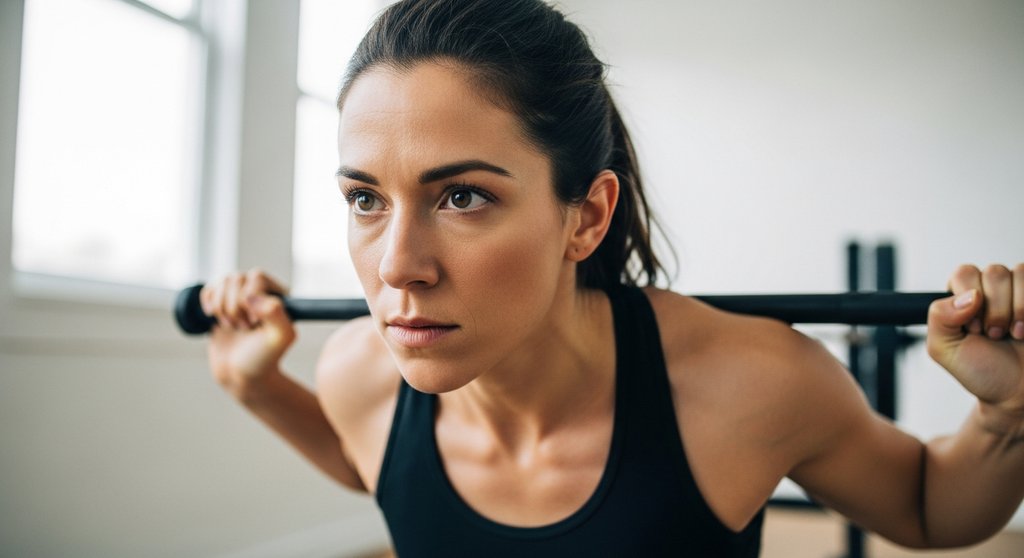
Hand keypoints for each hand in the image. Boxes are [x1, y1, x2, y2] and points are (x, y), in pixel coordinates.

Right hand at [201, 269, 296, 396]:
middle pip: (235, 278)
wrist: (241, 376)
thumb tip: (249, 294)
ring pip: (221, 282)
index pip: (256, 277)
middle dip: (234, 308)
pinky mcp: (221, 304)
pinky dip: (208, 304)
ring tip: (233, 327)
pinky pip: (209, 289)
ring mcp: (239, 297)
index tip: (254, 324)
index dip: (249, 301)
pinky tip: (215, 319)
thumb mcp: (280, 337)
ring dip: (222, 308)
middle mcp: (261, 291)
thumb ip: (276, 312)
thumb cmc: (263, 359)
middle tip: (243, 329)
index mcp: (280, 295)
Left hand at [928, 264, 1023, 432]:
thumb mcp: (945, 349)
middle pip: (993, 272)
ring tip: (1011, 334)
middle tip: (993, 335)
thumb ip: (939, 317)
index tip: (973, 330)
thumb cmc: (982, 371)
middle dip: (995, 310)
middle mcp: (988, 290)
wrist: (1018, 392)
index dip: (969, 302)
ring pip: (1016, 274)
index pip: (964, 274)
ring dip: (1015, 310)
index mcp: (960, 298)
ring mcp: (1016, 292)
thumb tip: (969, 295)